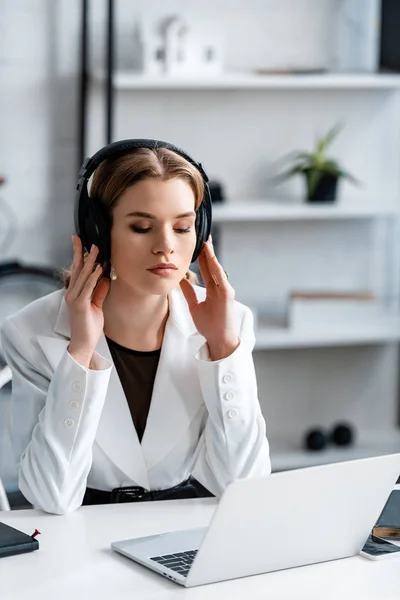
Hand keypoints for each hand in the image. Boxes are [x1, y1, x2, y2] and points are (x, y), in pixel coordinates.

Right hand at [65, 236, 109, 367]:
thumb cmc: (89, 327)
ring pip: (82, 275)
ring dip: (89, 261)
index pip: (76, 271)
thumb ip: (100, 292)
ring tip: (95, 249)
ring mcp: (74, 299)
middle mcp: (71, 294)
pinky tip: (99, 268)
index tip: (81, 244)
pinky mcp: (80, 305)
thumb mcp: (97, 306)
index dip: (79, 256)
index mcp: (74, 293)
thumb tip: (105, 278)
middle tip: (81, 238)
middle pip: (75, 269)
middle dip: (78, 252)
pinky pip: (88, 287)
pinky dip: (94, 276)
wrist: (84, 343)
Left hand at [180, 236, 238, 359]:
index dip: (201, 257)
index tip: (196, 245)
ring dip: (211, 255)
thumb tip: (180, 280)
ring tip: (206, 242)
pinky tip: (211, 259)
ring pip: (216, 269)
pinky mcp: (227, 295)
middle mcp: (220, 287)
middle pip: (212, 265)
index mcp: (213, 289)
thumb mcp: (194, 306)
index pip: (206, 269)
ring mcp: (225, 290)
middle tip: (202, 236)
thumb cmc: (210, 325)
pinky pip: (220, 279)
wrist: (219, 340)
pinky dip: (216, 268)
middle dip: (207, 251)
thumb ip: (189, 292)